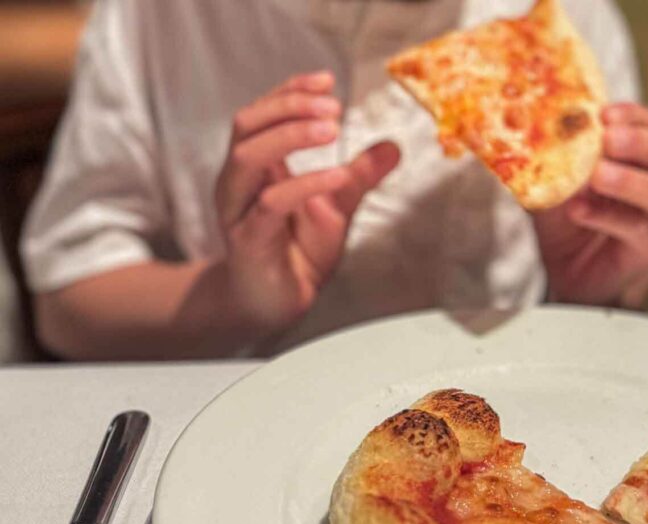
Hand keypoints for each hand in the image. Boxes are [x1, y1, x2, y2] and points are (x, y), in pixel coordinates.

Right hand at [215, 71, 399, 333]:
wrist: (275, 304)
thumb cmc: (296, 254)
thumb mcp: (336, 208)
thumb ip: (360, 176)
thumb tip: (393, 146)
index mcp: (256, 166)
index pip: (263, 113)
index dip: (291, 91)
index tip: (327, 79)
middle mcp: (239, 181)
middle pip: (247, 124)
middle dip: (289, 106)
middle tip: (332, 105)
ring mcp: (239, 209)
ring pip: (248, 156)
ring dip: (290, 135)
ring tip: (332, 129)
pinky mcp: (248, 240)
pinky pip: (271, 204)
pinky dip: (305, 184)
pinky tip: (337, 176)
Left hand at [532, 103, 647, 307]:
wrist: (571, 272)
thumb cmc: (566, 221)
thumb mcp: (550, 183)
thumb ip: (547, 161)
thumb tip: (527, 133)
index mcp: (636, 157)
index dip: (631, 115)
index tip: (603, 113)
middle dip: (639, 142)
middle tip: (607, 140)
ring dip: (628, 181)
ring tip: (596, 176)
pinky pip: (637, 228)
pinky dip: (607, 216)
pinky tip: (579, 210)